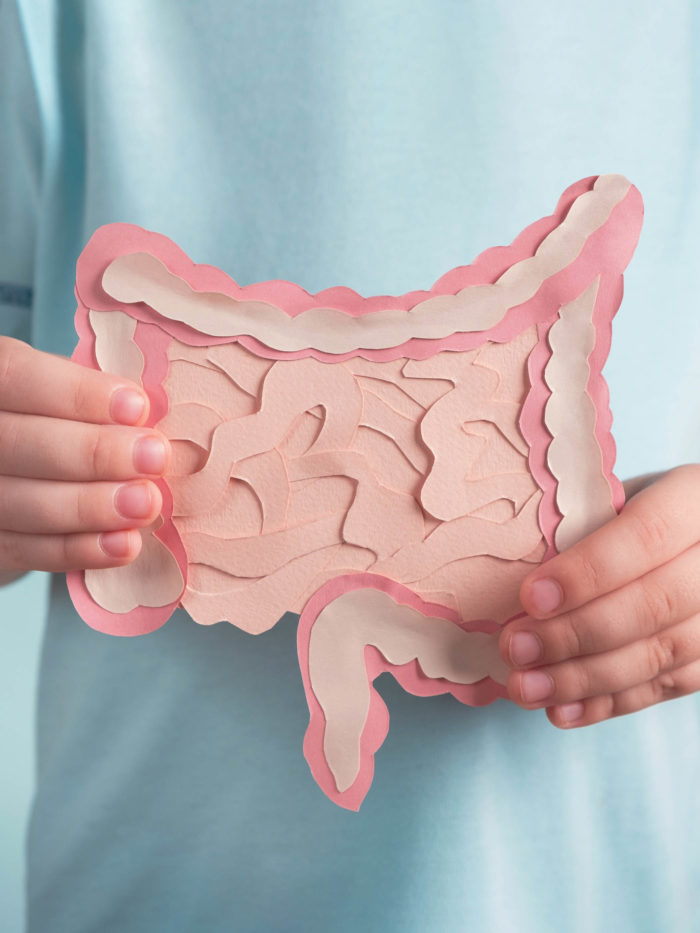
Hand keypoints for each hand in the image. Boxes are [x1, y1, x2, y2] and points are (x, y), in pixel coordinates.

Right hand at [0, 337, 169, 574]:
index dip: (77, 394)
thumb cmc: (59, 421)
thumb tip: (147, 421)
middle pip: (17, 443)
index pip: (16, 376)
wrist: (20, 476)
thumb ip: (94, 400)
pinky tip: (124, 544)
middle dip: (94, 453)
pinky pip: (23, 550)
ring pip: (22, 503)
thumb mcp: (66, 392)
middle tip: (155, 458)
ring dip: (91, 507)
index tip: (138, 408)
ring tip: (146, 504)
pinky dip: (78, 550)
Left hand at [499, 465, 699, 726]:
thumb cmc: (622, 511)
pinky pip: (666, 688)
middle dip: (575, 633)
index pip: (647, 535)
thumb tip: (509, 574)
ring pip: (662, 654)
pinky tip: (560, 711)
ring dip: (584, 679)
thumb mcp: (608, 498)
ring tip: (526, 688)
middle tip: (515, 648)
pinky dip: (608, 703)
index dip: (588, 571)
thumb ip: (578, 527)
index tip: (531, 597)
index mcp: (694, 499)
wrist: (677, 541)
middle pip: (654, 604)